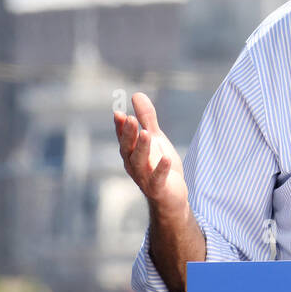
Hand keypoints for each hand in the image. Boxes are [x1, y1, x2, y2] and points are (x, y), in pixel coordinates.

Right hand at [114, 91, 187, 214]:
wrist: (172, 196)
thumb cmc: (160, 165)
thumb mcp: (156, 138)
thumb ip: (147, 118)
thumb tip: (136, 94)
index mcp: (131, 153)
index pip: (123, 138)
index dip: (120, 127)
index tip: (118, 113)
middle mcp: (134, 165)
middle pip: (128, 149)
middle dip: (128, 134)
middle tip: (130, 118)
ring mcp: (145, 178)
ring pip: (140, 162)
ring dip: (142, 148)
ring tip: (147, 133)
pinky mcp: (158, 188)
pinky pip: (158, 179)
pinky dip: (161, 169)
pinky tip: (166, 158)